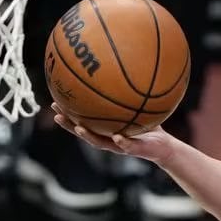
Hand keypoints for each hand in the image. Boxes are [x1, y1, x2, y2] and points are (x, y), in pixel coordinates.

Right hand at [52, 102, 175, 164]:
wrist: (164, 147)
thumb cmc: (149, 127)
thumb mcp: (139, 107)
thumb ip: (130, 94)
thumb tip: (126, 69)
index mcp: (105, 129)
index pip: (82, 120)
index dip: (68, 113)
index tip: (55, 102)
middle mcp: (108, 138)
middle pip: (83, 132)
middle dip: (69, 124)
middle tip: (56, 113)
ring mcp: (120, 146)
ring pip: (100, 142)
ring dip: (88, 135)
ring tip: (78, 127)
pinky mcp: (135, 150)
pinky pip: (127, 146)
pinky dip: (121, 142)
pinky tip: (116, 136)